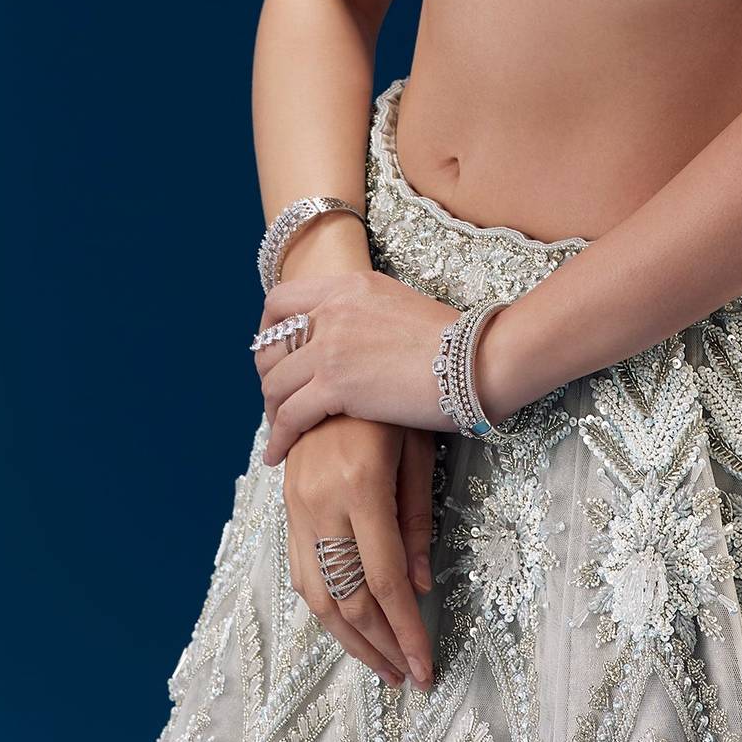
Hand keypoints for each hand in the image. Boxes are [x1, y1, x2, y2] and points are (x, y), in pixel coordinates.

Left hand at [253, 269, 473, 463]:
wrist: (475, 358)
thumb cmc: (454, 341)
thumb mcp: (401, 306)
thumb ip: (367, 315)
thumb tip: (354, 339)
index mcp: (350, 286)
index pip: (282, 300)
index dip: (267, 330)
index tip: (274, 354)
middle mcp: (334, 308)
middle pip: (270, 345)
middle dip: (266, 376)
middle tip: (276, 397)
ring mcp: (331, 345)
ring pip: (275, 383)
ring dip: (272, 410)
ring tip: (279, 430)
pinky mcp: (336, 384)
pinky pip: (290, 415)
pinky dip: (278, 438)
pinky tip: (277, 454)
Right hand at [280, 414, 436, 691]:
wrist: (340, 353)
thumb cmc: (395, 397)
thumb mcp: (418, 449)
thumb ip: (417, 519)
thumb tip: (420, 586)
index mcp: (361, 485)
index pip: (384, 581)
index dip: (405, 631)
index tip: (424, 667)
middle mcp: (321, 500)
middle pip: (346, 598)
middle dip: (378, 646)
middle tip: (406, 675)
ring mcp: (298, 502)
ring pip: (315, 592)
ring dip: (347, 636)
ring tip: (380, 660)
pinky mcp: (288, 502)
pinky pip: (297, 567)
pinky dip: (321, 603)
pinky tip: (345, 619)